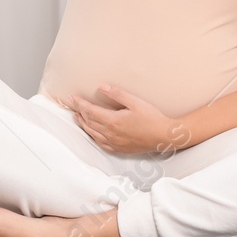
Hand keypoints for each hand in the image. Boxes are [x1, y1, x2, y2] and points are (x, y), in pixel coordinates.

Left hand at [68, 84, 185, 155]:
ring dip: (84, 125)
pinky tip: (93, 134)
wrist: (163, 136)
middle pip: (90, 122)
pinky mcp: (120, 149)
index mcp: (113, 121)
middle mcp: (111, 134)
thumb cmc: (152, 118)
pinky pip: (101, 144)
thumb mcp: (135, 102)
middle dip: (80, 113)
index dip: (80, 104)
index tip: (73, 98)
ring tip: (78, 118)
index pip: (90, 111)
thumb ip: (117, 94)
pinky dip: (94, 137)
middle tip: (74, 106)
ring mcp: (115, 143)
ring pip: (93, 134)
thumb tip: (102, 87)